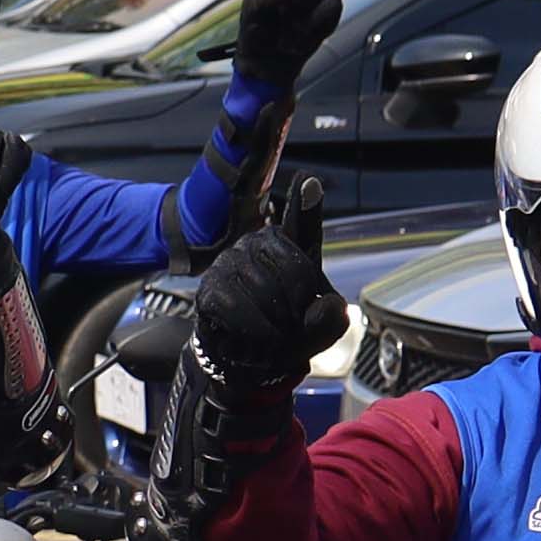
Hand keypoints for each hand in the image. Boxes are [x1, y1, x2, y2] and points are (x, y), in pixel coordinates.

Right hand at [187, 176, 346, 397]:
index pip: (299, 221)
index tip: (309, 181)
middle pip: (292, 272)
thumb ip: (332, 317)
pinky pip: (238, 307)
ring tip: (275, 337)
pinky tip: (256, 339)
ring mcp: (228, 263)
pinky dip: (255, 331)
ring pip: (265, 291)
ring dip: (277, 325)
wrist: (249, 359)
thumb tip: (325, 305)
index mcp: (289, 247)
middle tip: (292, 328)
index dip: (305, 203)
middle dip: (299, 309)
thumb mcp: (322, 327)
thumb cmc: (288, 332)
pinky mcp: (209, 288)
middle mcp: (256, 245)